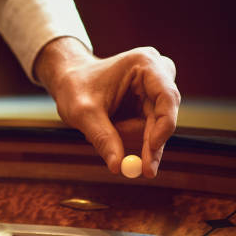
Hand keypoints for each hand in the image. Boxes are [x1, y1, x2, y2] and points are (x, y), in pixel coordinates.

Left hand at [34, 37, 179, 177]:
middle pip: (164, 116)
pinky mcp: (150, 104)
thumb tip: (118, 167)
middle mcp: (157, 74)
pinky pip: (146, 130)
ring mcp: (155, 89)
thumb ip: (102, 138)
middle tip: (145, 171)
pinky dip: (127, 136)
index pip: (167, 97)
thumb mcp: (83, 113)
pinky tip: (109, 125)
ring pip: (154, 127)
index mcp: (145, 63)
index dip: (163, 126)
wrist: (68, 80)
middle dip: (150, 143)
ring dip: (128, 136)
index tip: (152, 150)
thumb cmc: (74, 88)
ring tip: (103, 126)